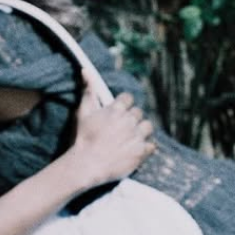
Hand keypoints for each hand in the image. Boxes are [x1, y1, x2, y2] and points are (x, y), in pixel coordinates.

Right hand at [65, 69, 154, 188]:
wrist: (87, 164)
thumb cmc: (83, 137)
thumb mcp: (83, 112)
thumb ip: (88, 91)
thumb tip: (86, 70)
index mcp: (116, 110)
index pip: (128, 98)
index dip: (123, 104)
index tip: (118, 112)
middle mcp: (129, 121)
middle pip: (138, 113)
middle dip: (131, 119)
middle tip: (121, 128)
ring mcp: (136, 137)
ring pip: (148, 127)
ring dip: (141, 130)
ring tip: (131, 137)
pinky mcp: (141, 152)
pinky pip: (152, 145)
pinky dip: (146, 146)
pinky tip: (136, 149)